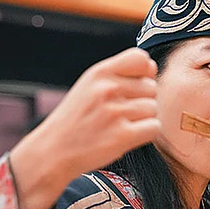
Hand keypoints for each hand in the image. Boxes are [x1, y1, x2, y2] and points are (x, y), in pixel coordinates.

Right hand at [28, 47, 160, 176]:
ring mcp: (115, 112)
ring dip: (143, 118)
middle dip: (142, 99)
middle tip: (120, 112)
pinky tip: (128, 135)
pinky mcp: (123, 135)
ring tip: (121, 124)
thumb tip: (152, 67)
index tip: (133, 86)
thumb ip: (119, 74)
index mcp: (99, 73)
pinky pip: (154, 127)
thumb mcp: (89, 85)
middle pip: (152, 87)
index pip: (141, 58)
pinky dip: (146, 133)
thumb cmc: (77, 118)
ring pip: (153, 108)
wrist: (54, 150)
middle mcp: (107, 89)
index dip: (144, 73)